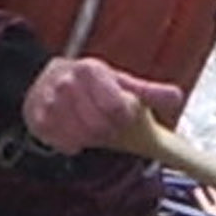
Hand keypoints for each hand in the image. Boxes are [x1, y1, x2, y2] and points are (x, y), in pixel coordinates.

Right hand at [21, 55, 184, 154]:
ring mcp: (50, 103)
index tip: (122, 115)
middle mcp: (67, 83)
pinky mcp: (38, 121)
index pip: (116, 108)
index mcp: (91, 70)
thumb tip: (176, 98)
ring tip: (88, 124)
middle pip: (100, 127)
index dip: (124, 117)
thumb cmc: (89, 83)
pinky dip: (73, 143)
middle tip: (104, 122)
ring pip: (82, 137)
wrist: (43, 80)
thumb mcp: (120, 81)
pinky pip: (65, 144)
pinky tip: (72, 130)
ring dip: (90, 137)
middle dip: (107, 130)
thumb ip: (149, 91)